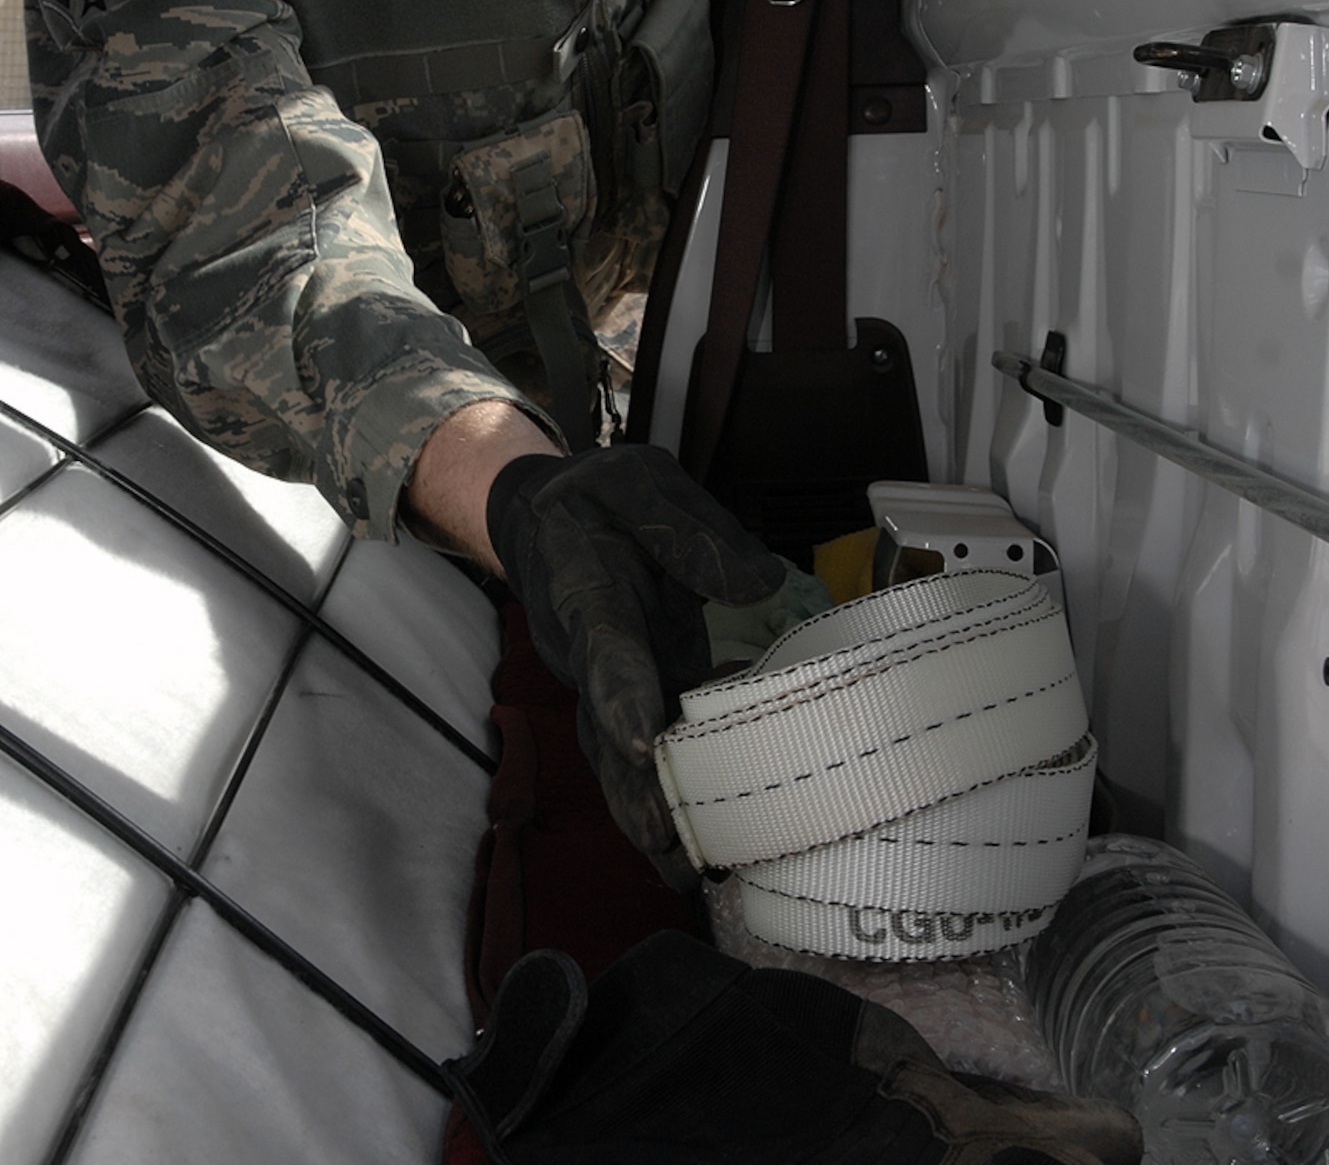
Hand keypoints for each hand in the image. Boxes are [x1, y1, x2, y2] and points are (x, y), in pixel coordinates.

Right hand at [486, 444, 784, 889]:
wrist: (540, 517)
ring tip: (686, 873)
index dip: (624, 698)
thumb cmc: (595, 498)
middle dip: (636, 793)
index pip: (606, 649)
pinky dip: (666, 793)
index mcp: (589, 592)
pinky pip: (640, 749)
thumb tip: (761, 583)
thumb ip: (692, 530)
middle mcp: (588, 652)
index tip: (645, 744)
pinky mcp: (631, 690)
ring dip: (647, 814)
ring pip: (617, 756)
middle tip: (670, 851)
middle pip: (605, 731)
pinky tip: (709, 834)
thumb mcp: (639, 483)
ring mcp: (603, 681)